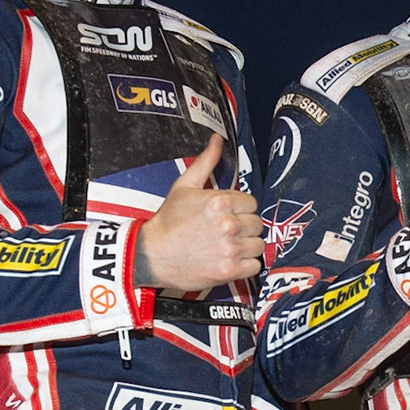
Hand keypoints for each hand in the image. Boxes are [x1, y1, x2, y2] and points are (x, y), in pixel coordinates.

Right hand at [133, 134, 264, 289]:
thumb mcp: (184, 186)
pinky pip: (255, 265)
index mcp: (220, 201)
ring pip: (258, 244)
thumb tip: (217, 140)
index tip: (227, 214)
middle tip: (226, 231)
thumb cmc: (168, 221)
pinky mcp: (230, 270)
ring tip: (227, 245)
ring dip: (246, 246)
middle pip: (257, 224)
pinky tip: (229, 259)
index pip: (251, 203)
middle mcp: (228, 224)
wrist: (152, 255)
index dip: (240, 208)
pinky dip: (245, 264)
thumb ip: (205, 162)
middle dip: (244, 226)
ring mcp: (230, 249)